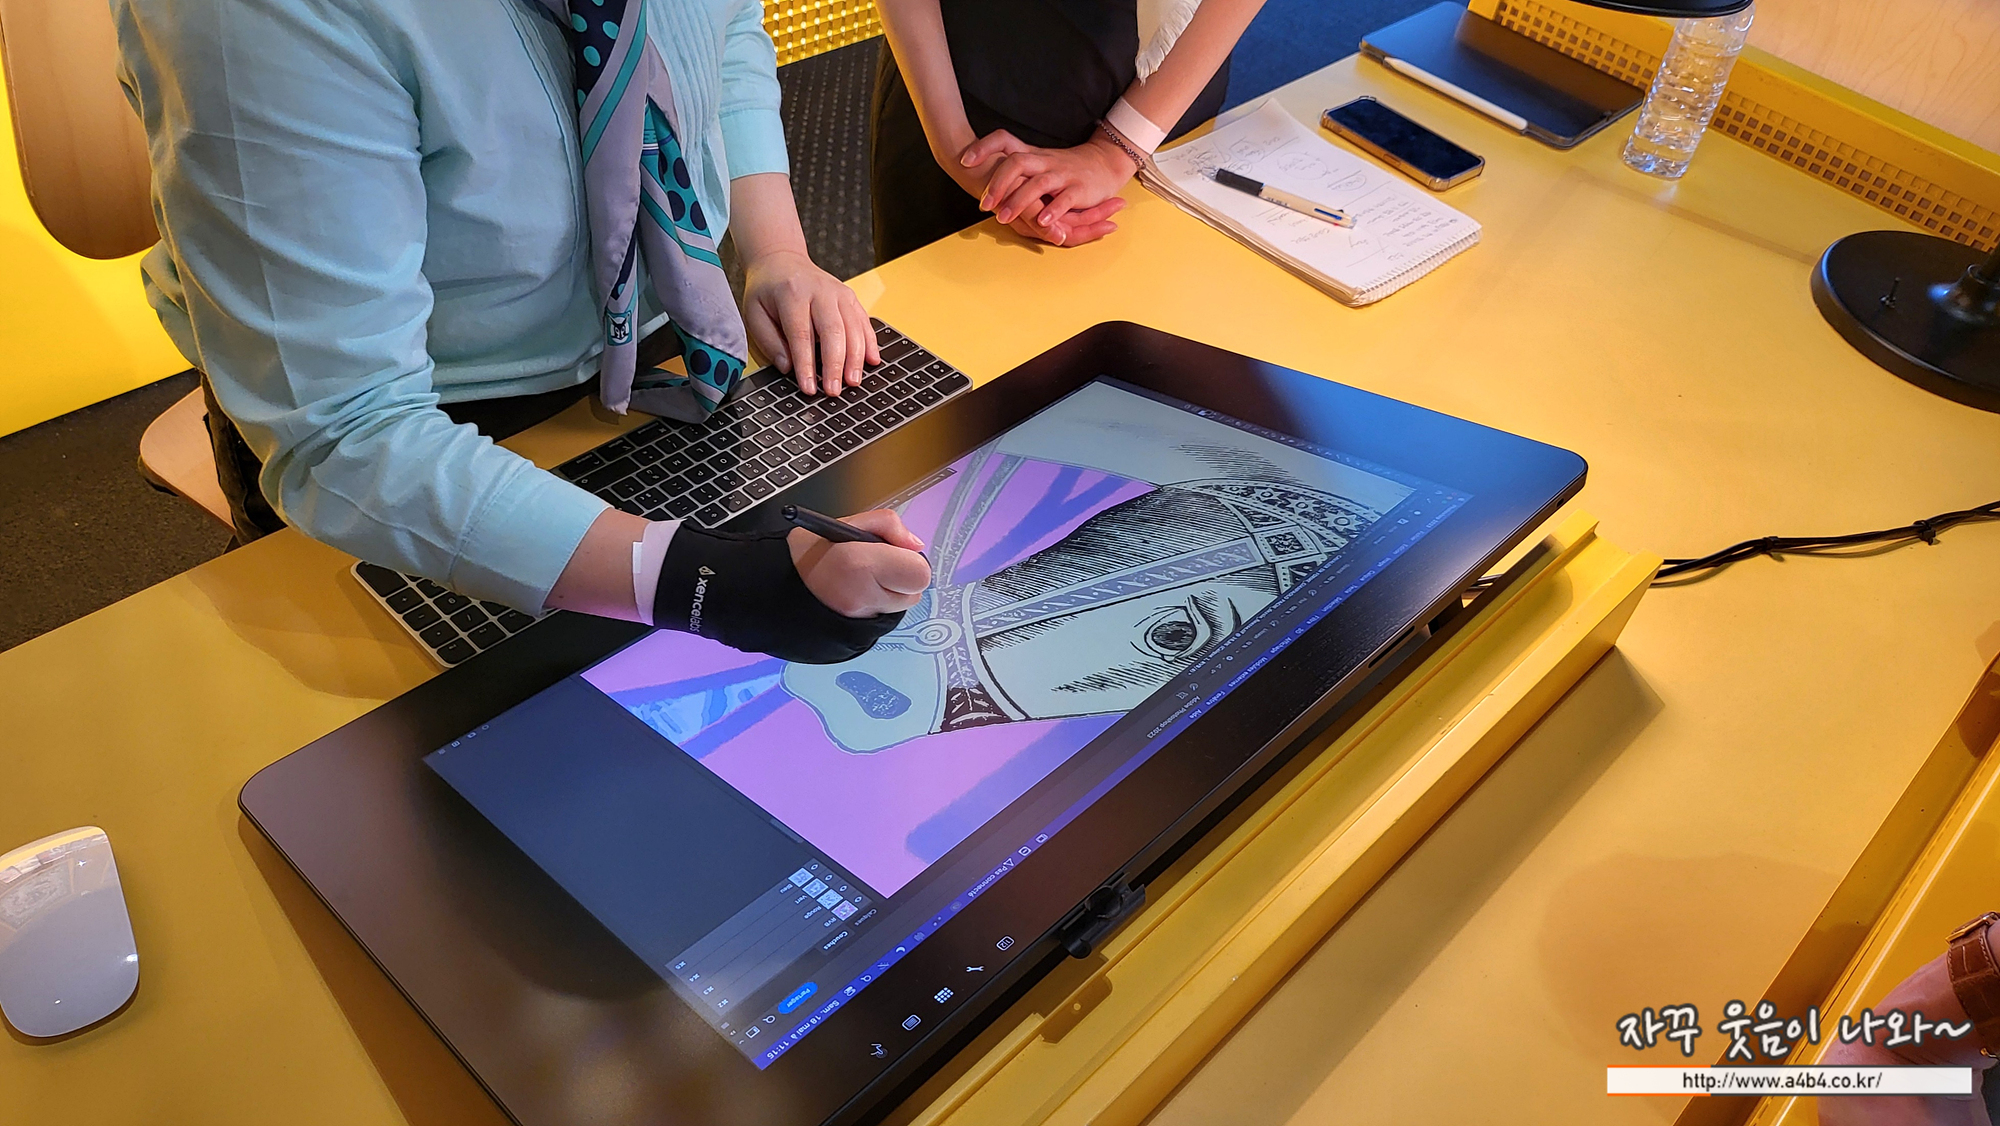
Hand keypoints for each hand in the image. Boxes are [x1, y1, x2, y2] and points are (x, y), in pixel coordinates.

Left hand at [743, 248, 880, 396]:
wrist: (781, 260)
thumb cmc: (767, 290)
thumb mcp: (754, 313)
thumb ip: (770, 342)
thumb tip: (788, 368)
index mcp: (792, 294)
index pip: (801, 335)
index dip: (806, 365)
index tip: (809, 388)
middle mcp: (820, 291)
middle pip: (833, 331)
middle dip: (835, 365)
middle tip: (834, 390)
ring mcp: (839, 293)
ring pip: (853, 327)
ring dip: (856, 358)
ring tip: (853, 382)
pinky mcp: (850, 297)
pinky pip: (864, 321)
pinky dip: (870, 342)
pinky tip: (872, 361)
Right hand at [789, 509, 931, 616]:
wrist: (779, 582)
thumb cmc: (813, 550)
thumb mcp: (850, 522)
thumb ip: (889, 525)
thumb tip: (915, 545)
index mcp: (861, 563)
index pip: (919, 573)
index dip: (911, 560)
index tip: (896, 552)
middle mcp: (863, 595)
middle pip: (916, 591)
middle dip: (904, 576)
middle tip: (879, 564)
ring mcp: (859, 616)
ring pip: (903, 605)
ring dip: (893, 591)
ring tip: (866, 577)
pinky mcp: (857, 630)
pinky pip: (886, 614)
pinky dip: (880, 603)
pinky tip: (860, 591)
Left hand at [961, 129, 1136, 234]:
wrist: (1105, 163)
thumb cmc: (1065, 168)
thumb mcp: (1038, 161)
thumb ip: (1014, 165)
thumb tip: (977, 169)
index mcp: (1032, 154)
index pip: (1004, 140)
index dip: (983, 147)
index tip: (964, 161)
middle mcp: (1044, 161)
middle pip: (1017, 163)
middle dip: (998, 184)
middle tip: (983, 205)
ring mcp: (1062, 174)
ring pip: (1037, 184)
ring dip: (1018, 201)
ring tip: (1003, 218)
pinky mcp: (1079, 189)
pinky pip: (1064, 199)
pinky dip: (1053, 210)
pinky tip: (1041, 221)